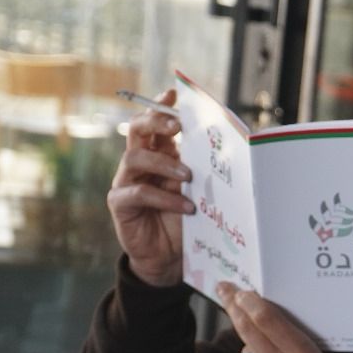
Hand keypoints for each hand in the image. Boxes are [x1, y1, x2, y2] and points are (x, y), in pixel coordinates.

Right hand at [106, 89, 193, 286]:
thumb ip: (205, 169)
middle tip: (177, 125)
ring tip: (189, 177)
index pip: (155, 122)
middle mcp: (140, 162)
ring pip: (135, 158)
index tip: (174, 94)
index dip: (161, 106)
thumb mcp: (200, 190)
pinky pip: (137, 193)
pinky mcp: (120, 204)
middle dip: (156, 121)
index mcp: (160, 153)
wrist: (170, 258)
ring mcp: (127, 181)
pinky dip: (164, 199)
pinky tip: (186, 208)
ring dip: (164, 164)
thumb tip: (232, 148)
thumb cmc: (187, 220)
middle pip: (137, 129)